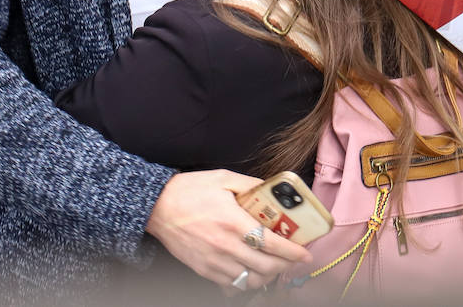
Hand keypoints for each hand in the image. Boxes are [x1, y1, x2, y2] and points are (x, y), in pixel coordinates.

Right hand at [146, 170, 311, 291]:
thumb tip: (272, 188)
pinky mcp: (204, 270)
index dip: (293, 252)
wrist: (157, 207)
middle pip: (266, 267)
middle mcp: (226, 245)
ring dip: (266, 275)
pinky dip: (244, 282)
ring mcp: (215, 261)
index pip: (272, 244)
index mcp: (234, 221)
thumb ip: (251, 184)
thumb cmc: (189, 190)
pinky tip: (249, 272)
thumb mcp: (223, 178)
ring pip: (250, 280)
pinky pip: (231, 285)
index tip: (305, 253)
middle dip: (285, 265)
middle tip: (292, 259)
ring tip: (272, 265)